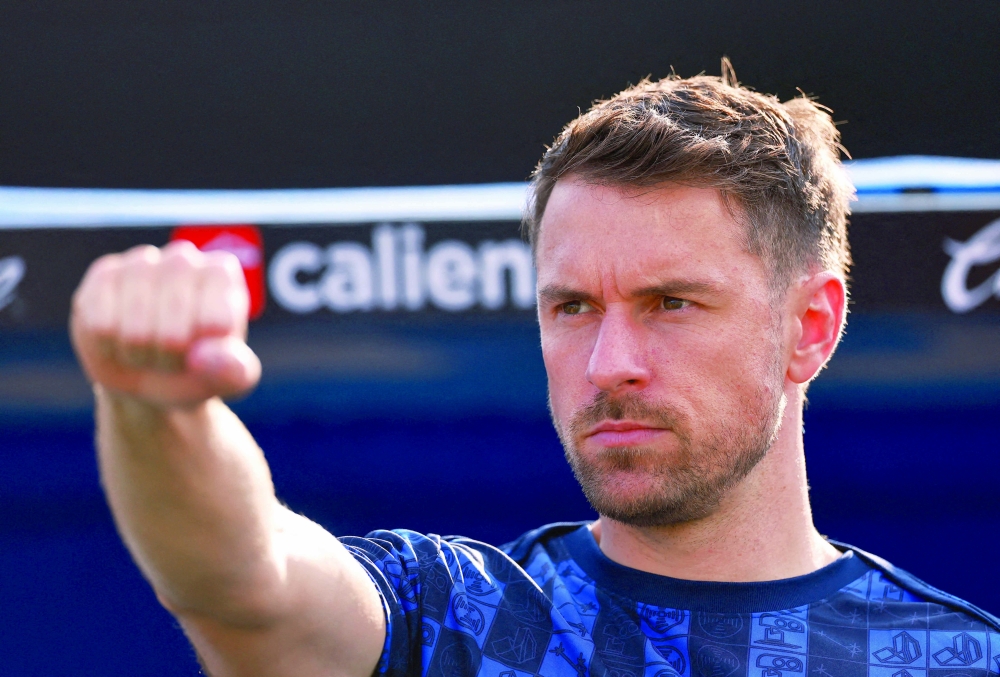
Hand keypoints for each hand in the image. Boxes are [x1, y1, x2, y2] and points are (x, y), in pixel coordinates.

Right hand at [71, 240, 261, 407]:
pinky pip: (101, 326)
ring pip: (134, 330)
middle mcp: (184, 258)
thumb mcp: (229, 378)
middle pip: (172, 332)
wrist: (154, 373)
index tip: (205, 353)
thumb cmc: (200, 369)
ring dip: (140, 354)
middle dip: (171, 359)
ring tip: (149, 348)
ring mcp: (140, 262)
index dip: (205, 355)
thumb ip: (234, 371)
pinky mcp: (103, 275)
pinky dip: (110, 348)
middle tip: (174, 357)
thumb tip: (209, 357)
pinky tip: (120, 340)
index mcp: (223, 274)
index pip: (214, 323)